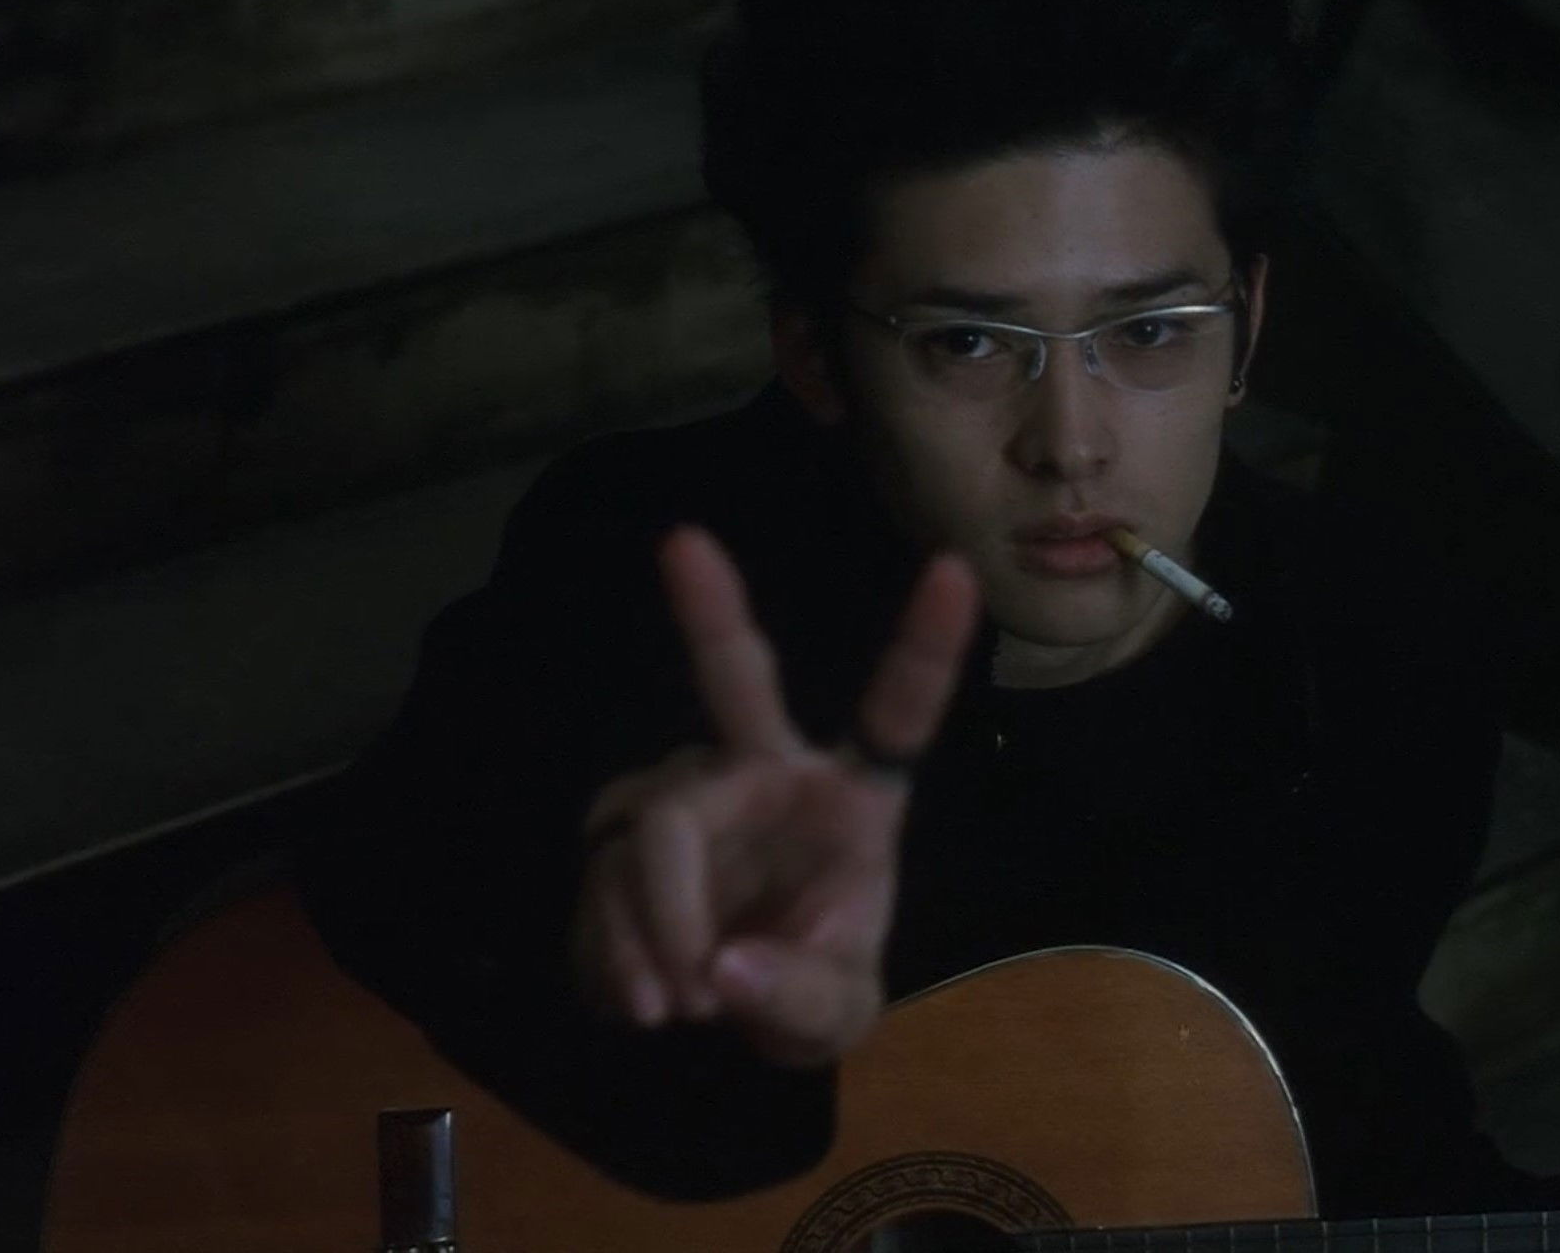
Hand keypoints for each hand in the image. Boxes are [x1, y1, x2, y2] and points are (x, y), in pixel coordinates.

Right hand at [569, 525, 978, 1065]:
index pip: (896, 714)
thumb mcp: (833, 1016)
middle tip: (682, 542)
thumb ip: (794, 996)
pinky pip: (604, 880)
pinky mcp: (617, 830)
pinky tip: (645, 1001)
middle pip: (735, 683)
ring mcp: (685, 791)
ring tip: (683, 1008)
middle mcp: (764, 770)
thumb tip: (720, 971)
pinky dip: (618, 953)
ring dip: (660, 933)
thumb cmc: (810, 983)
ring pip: (655, 836)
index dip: (928, 647)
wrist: (729, 1015)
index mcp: (851, 796)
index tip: (956, 570)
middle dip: (710, 610)